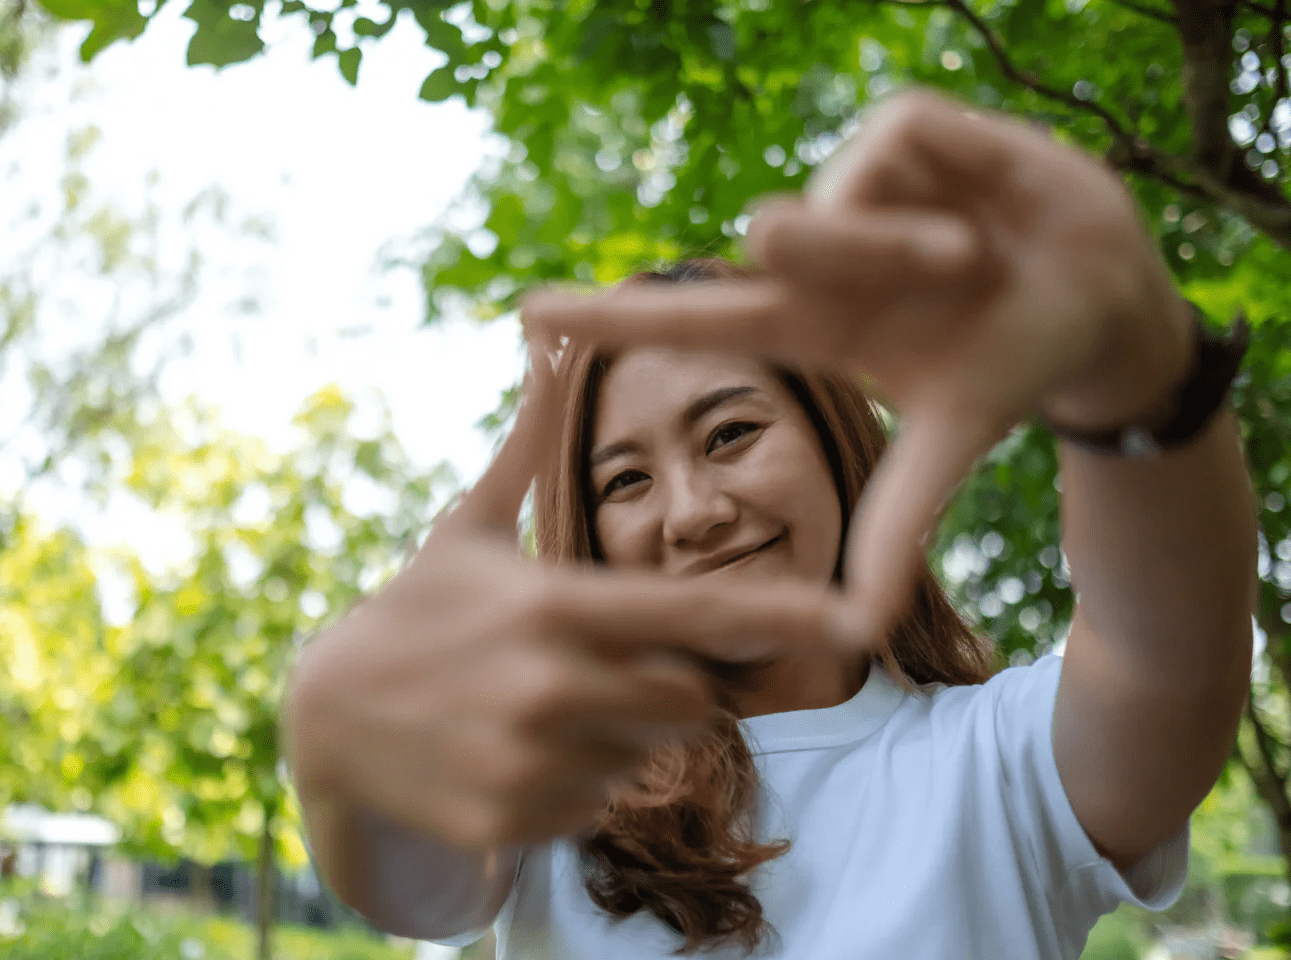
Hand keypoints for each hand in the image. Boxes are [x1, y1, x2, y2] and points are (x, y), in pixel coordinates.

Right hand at [284, 346, 831, 849]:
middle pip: (689, 698)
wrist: (324, 717)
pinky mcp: (509, 823)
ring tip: (540, 704)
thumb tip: (546, 336)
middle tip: (598, 661)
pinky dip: (572, 783)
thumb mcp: (466, 526)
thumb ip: (525, 443)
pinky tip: (514, 750)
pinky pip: (595, 806)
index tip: (853, 621)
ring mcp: (529, 762)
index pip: (695, 611)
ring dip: (615, 734)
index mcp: (553, 605)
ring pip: (644, 757)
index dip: (780, 616)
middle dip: (667, 681)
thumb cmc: (415, 608)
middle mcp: (550, 687)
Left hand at [523, 88, 1194, 645]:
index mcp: (810, 323)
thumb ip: (896, 524)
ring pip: (846, 213)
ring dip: (921, 253)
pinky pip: (899, 150)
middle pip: (769, 242)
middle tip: (817, 250)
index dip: (616, 319)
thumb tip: (855, 634)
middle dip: (787, 244)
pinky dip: (956, 188)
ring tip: (978, 266)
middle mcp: (816, 253)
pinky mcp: (905, 130)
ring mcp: (855, 188)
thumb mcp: (951, 444)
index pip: (694, 319)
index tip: (527, 313)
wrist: (1102, 300)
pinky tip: (986, 207)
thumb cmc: (1007, 363)